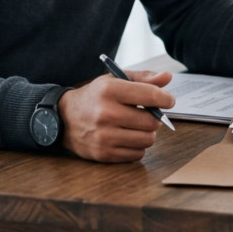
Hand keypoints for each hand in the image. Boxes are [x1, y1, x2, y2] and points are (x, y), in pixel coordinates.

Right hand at [58, 70, 175, 162]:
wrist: (64, 118)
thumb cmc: (95, 97)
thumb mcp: (115, 81)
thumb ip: (143, 78)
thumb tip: (168, 77)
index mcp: (110, 90)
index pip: (150, 95)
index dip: (166, 98)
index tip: (168, 100)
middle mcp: (106, 113)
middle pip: (152, 121)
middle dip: (155, 118)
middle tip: (147, 114)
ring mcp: (104, 136)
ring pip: (147, 140)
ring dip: (147, 133)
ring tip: (136, 126)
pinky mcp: (104, 154)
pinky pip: (137, 154)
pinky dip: (137, 146)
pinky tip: (127, 137)